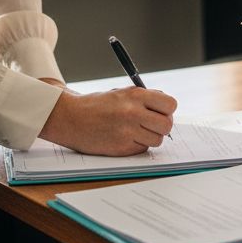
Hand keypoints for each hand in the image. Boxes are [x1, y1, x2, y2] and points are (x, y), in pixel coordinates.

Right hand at [38, 83, 176, 155]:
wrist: (71, 117)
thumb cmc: (98, 105)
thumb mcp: (122, 93)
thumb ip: (145, 98)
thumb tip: (168, 108)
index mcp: (135, 95)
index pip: (170, 104)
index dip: (167, 110)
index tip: (160, 112)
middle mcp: (133, 113)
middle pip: (167, 125)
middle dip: (162, 126)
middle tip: (152, 124)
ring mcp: (127, 132)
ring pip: (157, 140)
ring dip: (150, 137)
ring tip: (137, 131)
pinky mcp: (121, 148)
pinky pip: (142, 149)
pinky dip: (138, 145)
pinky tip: (125, 138)